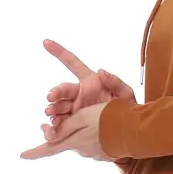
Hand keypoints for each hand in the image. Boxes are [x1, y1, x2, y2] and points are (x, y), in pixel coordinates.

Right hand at [19, 38, 134, 160]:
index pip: (72, 63)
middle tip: (51, 99)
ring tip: (52, 116)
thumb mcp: (126, 94)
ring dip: (53, 110)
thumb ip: (115, 82)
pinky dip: (54, 126)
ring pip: (58, 106)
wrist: (126, 131)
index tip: (46, 42)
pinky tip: (53, 129)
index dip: (59, 52)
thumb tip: (102, 71)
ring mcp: (74, 108)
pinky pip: (60, 122)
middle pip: (62, 89)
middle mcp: (78, 93)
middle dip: (55, 93)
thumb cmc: (126, 109)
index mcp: (89, 81)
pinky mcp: (72, 123)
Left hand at [20, 100, 110, 159]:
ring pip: (81, 141)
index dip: (34, 152)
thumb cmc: (108, 120)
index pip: (49, 148)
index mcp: (73, 141)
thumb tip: (48, 135)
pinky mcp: (105, 154)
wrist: (135, 131)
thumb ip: (65, 126)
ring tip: (95, 117)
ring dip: (83, 131)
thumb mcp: (83, 117)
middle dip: (64, 132)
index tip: (21, 155)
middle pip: (67, 141)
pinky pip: (94, 143)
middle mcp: (82, 150)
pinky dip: (95, 135)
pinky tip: (105, 127)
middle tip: (60, 118)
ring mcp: (94, 154)